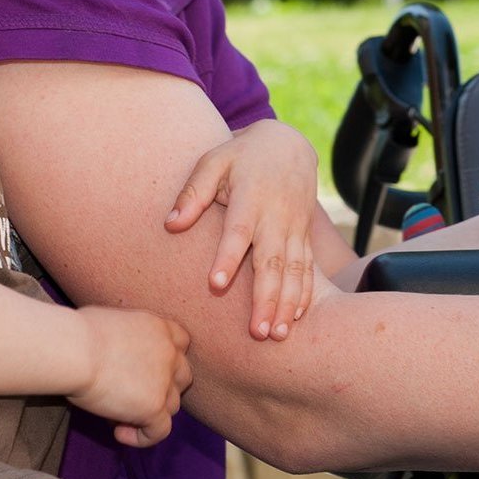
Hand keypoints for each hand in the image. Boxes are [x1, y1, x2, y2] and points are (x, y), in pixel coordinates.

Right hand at [70, 306, 191, 447]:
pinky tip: (119, 432)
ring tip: (117, 414)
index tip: (143, 372)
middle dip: (162, 389)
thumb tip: (114, 353)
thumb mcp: (114, 323)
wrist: (76, 351)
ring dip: (149, 413)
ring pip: (172, 406)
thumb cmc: (79, 333)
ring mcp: (165, 381)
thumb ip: (128, 338)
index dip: (166, 361)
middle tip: (130, 396)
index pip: (181, 344)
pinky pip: (160, 431)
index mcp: (159, 328)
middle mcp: (169, 352)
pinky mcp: (154, 406)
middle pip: (181, 378)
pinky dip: (142, 437)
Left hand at [165, 119, 317, 339]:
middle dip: (266, 298)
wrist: (289, 144)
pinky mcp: (304, 234)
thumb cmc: (241, 156)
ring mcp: (295, 227)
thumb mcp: (213, 162)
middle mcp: (276, 216)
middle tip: (257, 332)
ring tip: (277, 335)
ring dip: (287, 303)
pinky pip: (308, 267)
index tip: (215, 284)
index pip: (239, 231)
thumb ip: (193, 192)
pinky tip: (297, 318)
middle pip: (272, 261)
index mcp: (251, 198)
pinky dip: (305, 293)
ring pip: (294, 270)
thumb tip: (170, 224)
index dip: (228, 257)